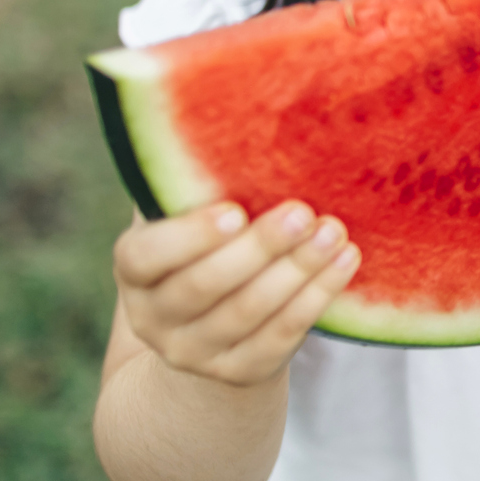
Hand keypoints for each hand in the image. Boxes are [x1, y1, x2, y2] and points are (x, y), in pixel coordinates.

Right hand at [113, 201, 359, 387]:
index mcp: (134, 271)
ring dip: (298, 270)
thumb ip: (194, 178)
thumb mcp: (186, 214)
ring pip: (249, 313)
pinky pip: (281, 338)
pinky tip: (345, 261)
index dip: (189, 237)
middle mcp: (154, 319)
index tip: (235, 210)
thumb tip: (224, 108)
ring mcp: (194, 353)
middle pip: (205, 287)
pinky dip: (316, 297)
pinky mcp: (238, 372)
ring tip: (334, 232)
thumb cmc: (206, 244)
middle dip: (260, 248)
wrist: (209, 330)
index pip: (146, 257)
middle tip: (303, 212)